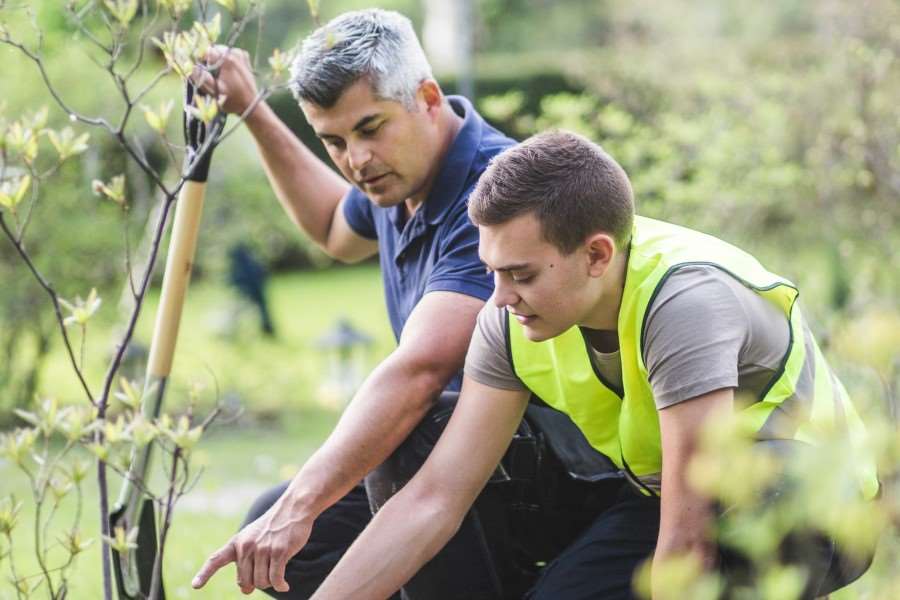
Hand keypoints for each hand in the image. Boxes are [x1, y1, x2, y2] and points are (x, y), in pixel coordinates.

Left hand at [192, 501, 313, 593]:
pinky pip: (276, 579)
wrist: (293, 508)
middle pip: (246, 582)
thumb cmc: (273, 527)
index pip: (216, 560)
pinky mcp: (279, 551)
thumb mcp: (253, 538)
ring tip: (277, 573)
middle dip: (257, 583)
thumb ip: (245, 562)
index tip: (195, 585)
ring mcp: (262, 549)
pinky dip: (280, 586)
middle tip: (267, 574)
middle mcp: (246, 546)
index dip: (205, 574)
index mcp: (237, 543)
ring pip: (261, 583)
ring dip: (270, 583)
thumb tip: (245, 590)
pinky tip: (284, 586)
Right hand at [193, 45, 259, 116]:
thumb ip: (201, 78)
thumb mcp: (214, 92)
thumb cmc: (232, 100)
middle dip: (210, 61)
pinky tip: (230, 74)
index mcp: (226, 59)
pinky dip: (227, 62)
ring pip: (221, 52)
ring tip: (222, 77)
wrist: (252, 105)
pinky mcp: (245, 58)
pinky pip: (230, 55)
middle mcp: (234, 52)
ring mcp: (240, 54)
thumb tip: (192, 66)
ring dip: (218, 62)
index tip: (203, 72)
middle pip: (214, 51)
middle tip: (213, 77)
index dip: (201, 61)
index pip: (205, 51)